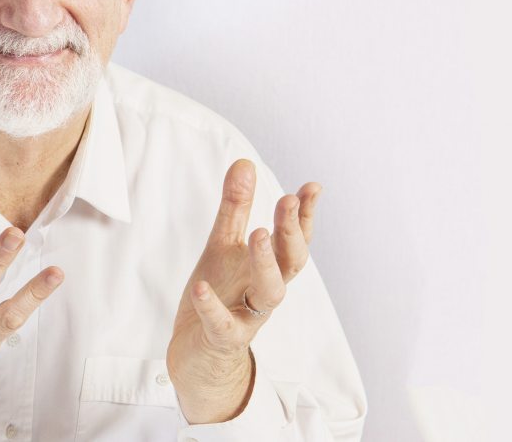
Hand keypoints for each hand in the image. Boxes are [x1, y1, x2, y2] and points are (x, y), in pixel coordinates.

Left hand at [166, 159, 320, 423]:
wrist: (199, 349)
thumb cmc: (220, 291)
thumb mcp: (224, 244)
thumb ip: (236, 207)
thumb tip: (245, 162)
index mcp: (269, 265)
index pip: (295, 238)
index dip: (305, 214)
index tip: (312, 187)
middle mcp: (266, 290)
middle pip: (291, 261)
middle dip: (292, 230)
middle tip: (288, 199)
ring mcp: (250, 315)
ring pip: (271, 292)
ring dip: (267, 263)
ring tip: (258, 233)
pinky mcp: (225, 337)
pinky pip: (223, 324)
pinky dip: (213, 306)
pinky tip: (201, 288)